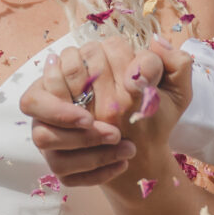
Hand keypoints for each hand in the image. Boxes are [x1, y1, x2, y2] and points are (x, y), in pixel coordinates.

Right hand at [22, 36, 181, 188]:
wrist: (150, 152)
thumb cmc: (155, 113)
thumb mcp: (174, 90)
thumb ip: (172, 63)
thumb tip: (156, 44)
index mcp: (81, 73)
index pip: (64, 64)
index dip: (80, 77)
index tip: (111, 95)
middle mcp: (57, 100)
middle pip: (39, 100)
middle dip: (71, 114)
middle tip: (112, 129)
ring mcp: (52, 132)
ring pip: (42, 136)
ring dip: (80, 142)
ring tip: (121, 144)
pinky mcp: (59, 163)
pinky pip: (61, 169)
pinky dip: (92, 170)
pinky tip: (121, 165)